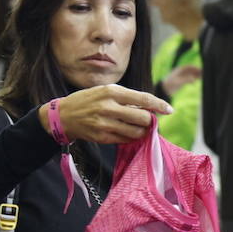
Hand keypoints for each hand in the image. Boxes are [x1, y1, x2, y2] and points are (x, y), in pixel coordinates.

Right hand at [41, 84, 172, 144]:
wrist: (63, 115)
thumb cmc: (88, 100)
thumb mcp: (105, 91)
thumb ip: (126, 98)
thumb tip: (150, 108)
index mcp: (111, 91)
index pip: (143, 99)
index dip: (159, 105)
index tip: (169, 110)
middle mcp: (108, 106)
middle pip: (143, 118)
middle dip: (150, 121)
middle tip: (149, 121)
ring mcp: (105, 123)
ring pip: (136, 132)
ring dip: (142, 132)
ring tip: (140, 129)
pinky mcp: (101, 137)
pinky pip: (125, 140)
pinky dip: (131, 138)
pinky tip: (129, 134)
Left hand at [162, 64, 201, 96]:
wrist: (165, 89)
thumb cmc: (170, 84)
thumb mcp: (178, 82)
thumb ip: (186, 80)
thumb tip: (194, 80)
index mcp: (180, 70)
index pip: (190, 67)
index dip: (196, 68)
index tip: (202, 70)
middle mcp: (182, 72)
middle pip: (192, 70)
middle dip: (198, 71)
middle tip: (205, 73)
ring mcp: (183, 76)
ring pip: (192, 74)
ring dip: (197, 74)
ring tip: (204, 76)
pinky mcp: (183, 80)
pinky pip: (190, 78)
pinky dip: (195, 78)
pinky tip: (198, 80)